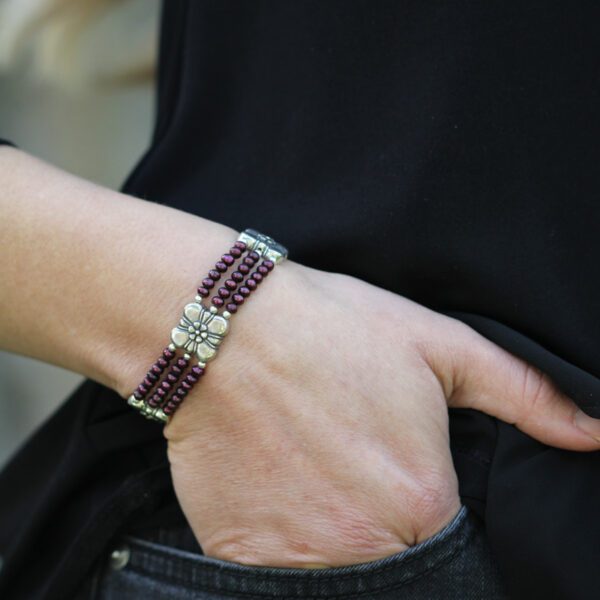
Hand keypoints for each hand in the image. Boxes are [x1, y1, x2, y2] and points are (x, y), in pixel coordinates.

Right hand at [163, 261, 599, 567]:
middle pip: (396, 571)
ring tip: (317, 480)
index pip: (452, 553)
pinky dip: (287, 548)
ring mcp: (299, 558)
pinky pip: (279, 578)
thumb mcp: (435, 344)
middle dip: (385, 535)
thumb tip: (595, 431)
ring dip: (337, 543)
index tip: (403, 487)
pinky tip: (282, 493)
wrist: (225, 329)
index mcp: (423, 500)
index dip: (429, 518)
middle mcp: (365, 545)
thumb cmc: (329, 329)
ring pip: (338, 579)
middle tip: (354, 476)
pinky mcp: (242, 555)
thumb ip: (523, 393)